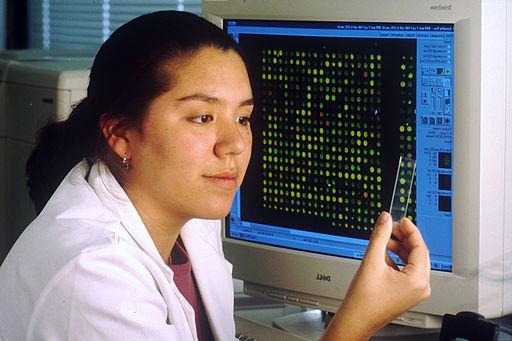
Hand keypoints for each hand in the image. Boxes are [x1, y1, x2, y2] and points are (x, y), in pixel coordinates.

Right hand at [320, 211, 430, 340]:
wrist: (356, 320)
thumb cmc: (364, 300)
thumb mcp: (371, 261)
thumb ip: (380, 236)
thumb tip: (385, 219)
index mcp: (417, 281)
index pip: (420, 247)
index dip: (410, 230)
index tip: (400, 220)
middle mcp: (420, 287)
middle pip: (418, 254)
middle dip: (404, 238)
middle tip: (391, 227)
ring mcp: (414, 291)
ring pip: (412, 261)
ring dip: (399, 248)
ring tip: (385, 240)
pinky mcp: (406, 293)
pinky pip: (407, 270)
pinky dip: (397, 259)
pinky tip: (382, 254)